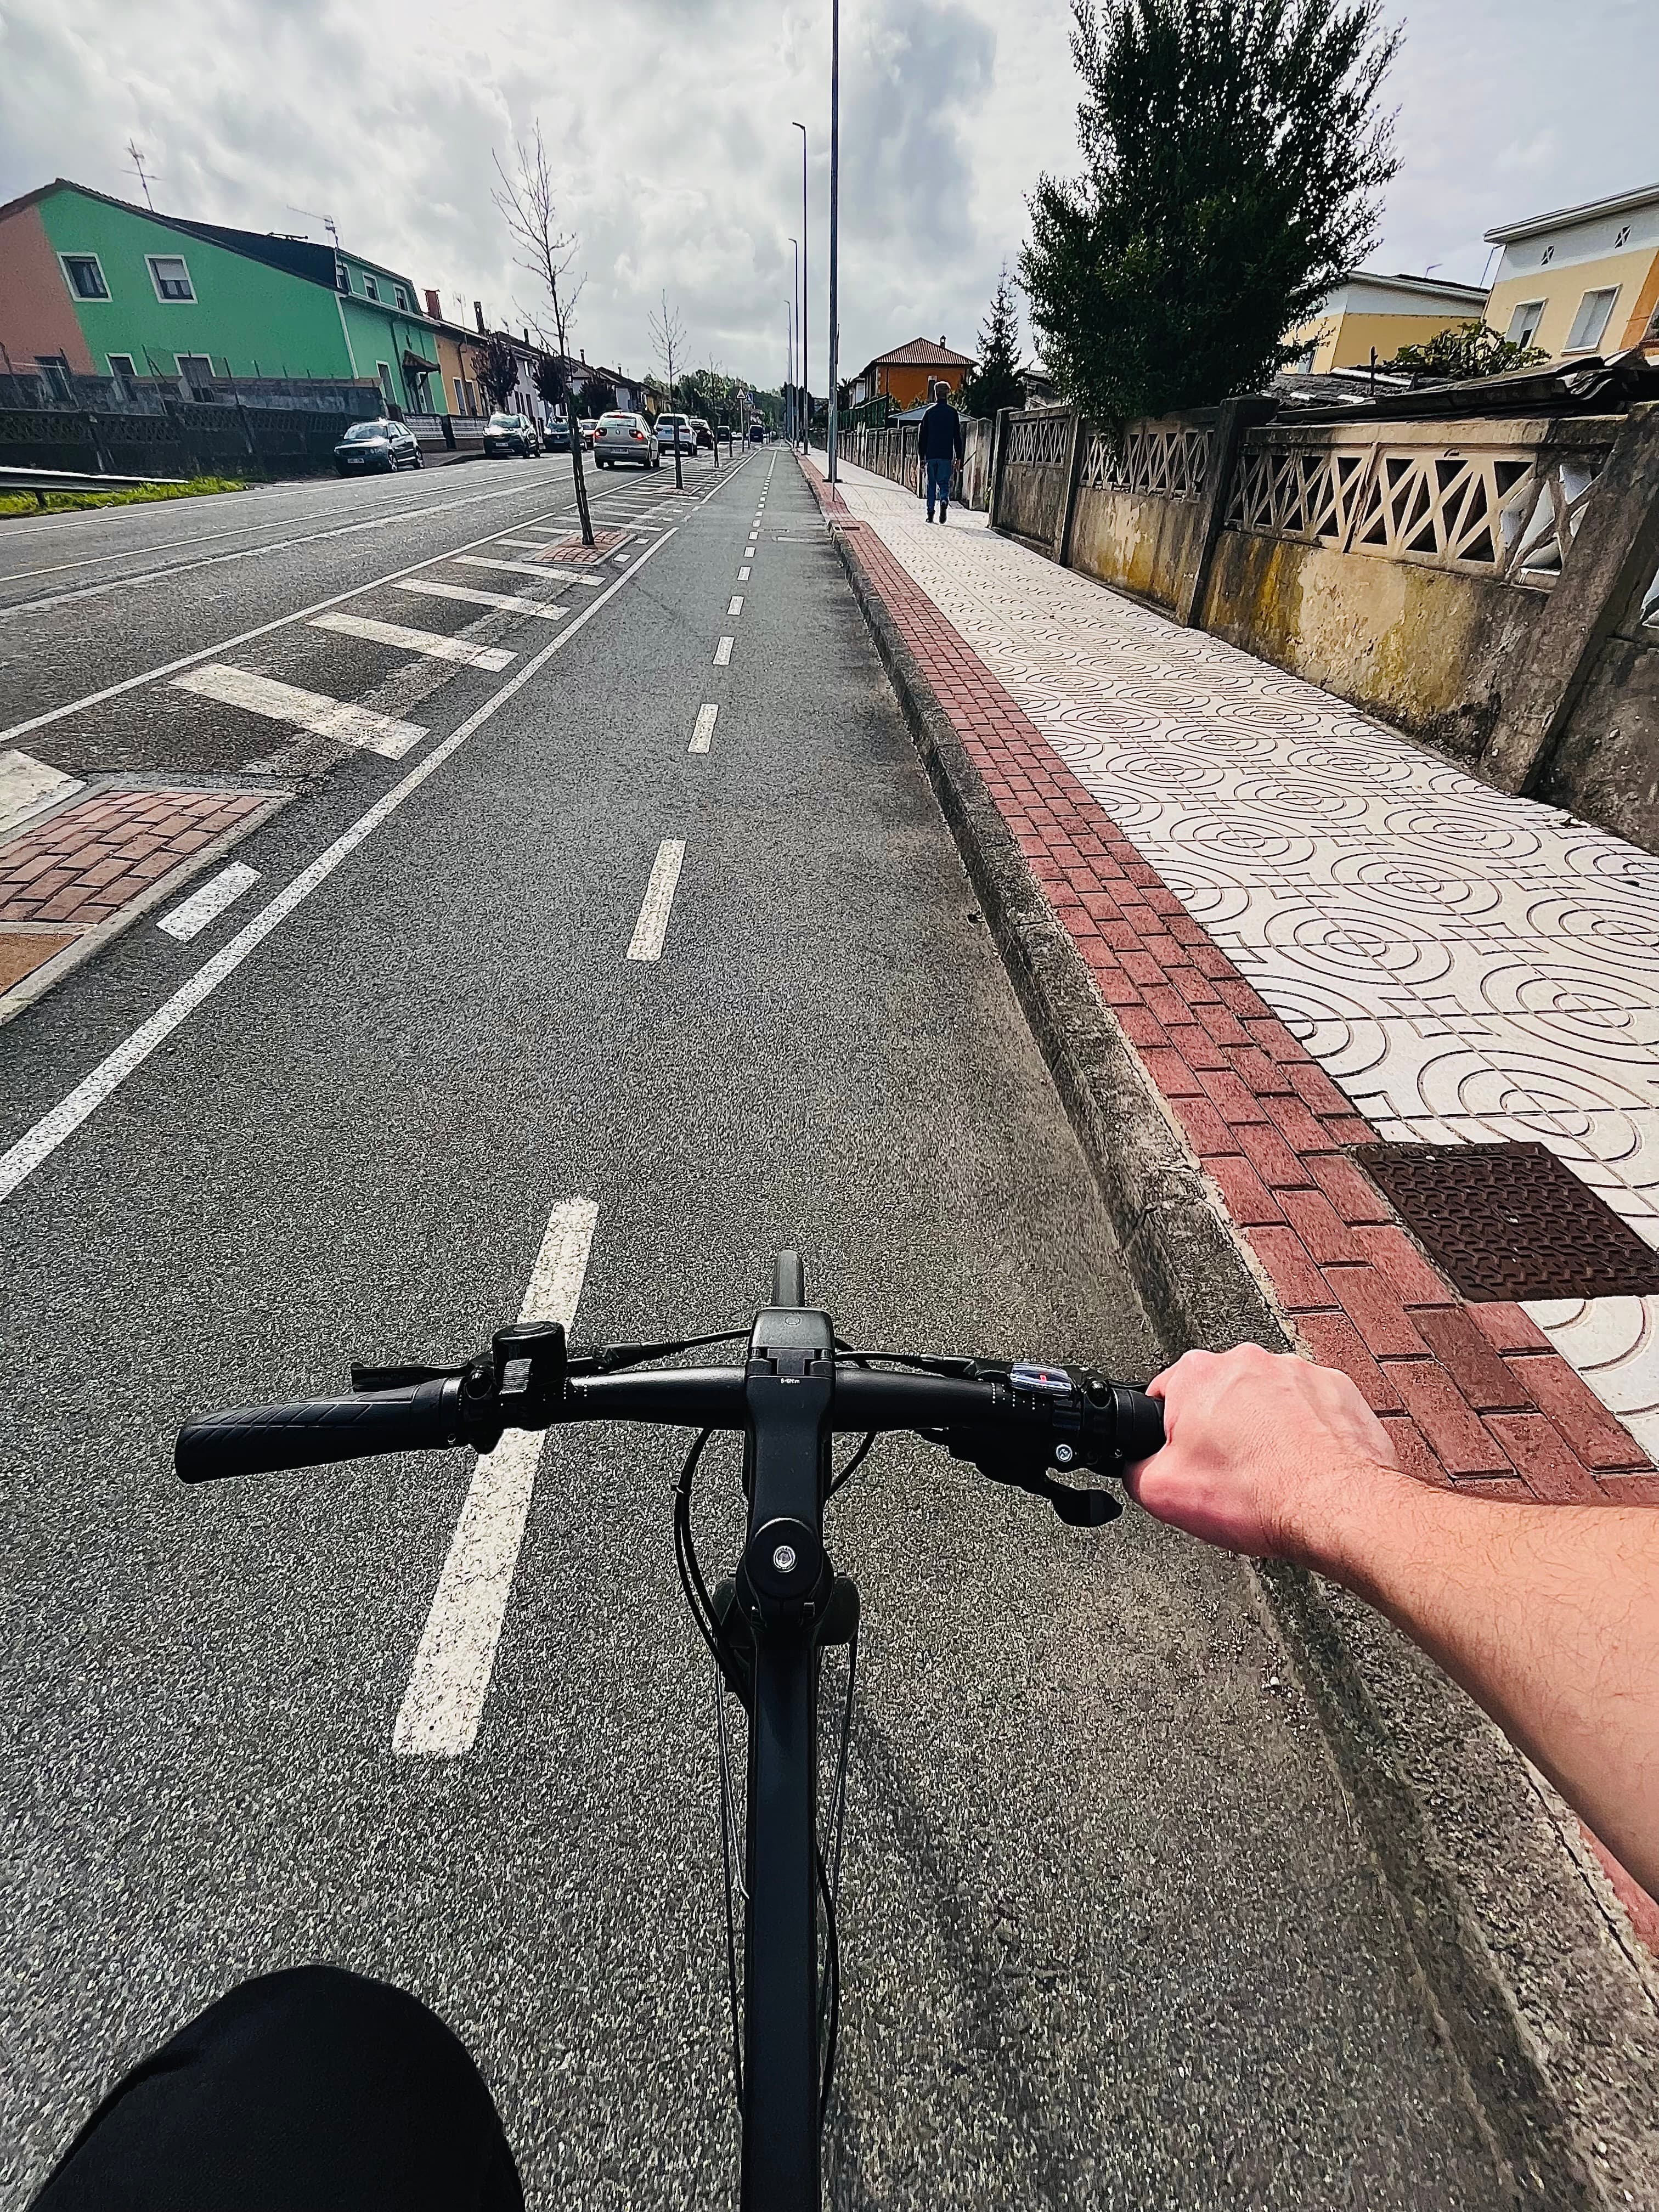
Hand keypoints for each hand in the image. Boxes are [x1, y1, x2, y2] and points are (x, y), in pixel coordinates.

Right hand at [1127, 1344, 1399, 1560]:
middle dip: (1219, 1430)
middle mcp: (1247, 1361)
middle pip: (1217, 1396)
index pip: (1163, 1395)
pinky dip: (1304, 1432)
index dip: (1168, 1434)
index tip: (1185, 1458)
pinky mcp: (1335, 1388)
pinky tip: (1302, 1464)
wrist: (1338, 1508)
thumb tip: (1136, 1465)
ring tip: (1269, 1472)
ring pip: (1265, 1400)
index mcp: (1197, 1374)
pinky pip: (1309, 1407)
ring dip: (1264, 1429)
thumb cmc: (1263, 1496)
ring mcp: (1296, 1371)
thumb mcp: (1162, 1495)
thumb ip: (1134, 1470)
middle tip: (1228, 1472)